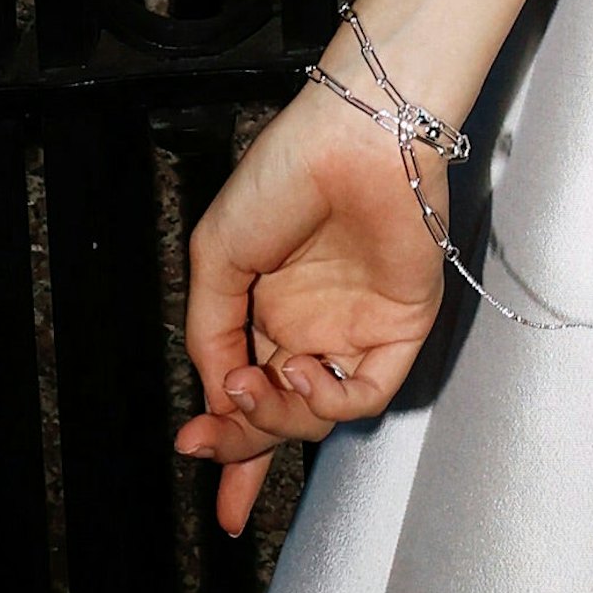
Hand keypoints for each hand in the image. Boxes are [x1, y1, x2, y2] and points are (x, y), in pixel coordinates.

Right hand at [176, 84, 450, 536]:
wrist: (352, 136)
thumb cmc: (282, 176)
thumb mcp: (216, 257)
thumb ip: (210, 335)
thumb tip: (217, 399)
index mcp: (267, 310)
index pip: (247, 392)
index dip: (226, 439)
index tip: (193, 455)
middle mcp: (312, 326)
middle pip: (278, 416)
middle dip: (240, 444)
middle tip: (207, 441)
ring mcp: (355, 329)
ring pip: (318, 415)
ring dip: (278, 417)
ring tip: (257, 381)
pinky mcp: (400, 327)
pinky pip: (367, 392)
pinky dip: (330, 401)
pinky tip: (301, 372)